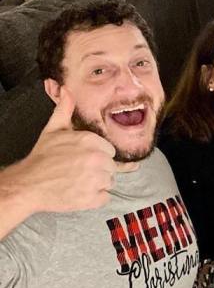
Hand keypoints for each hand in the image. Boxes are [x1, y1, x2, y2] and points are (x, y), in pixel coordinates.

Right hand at [19, 89, 116, 212]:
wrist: (28, 184)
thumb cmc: (42, 157)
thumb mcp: (53, 129)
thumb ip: (65, 109)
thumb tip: (66, 89)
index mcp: (90, 141)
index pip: (109, 150)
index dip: (98, 154)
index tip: (84, 158)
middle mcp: (96, 159)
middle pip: (111, 166)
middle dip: (99, 169)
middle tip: (79, 170)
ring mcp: (95, 180)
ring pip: (109, 181)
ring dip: (97, 183)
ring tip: (78, 181)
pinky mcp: (92, 199)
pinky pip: (105, 197)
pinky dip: (95, 198)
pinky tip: (80, 192)